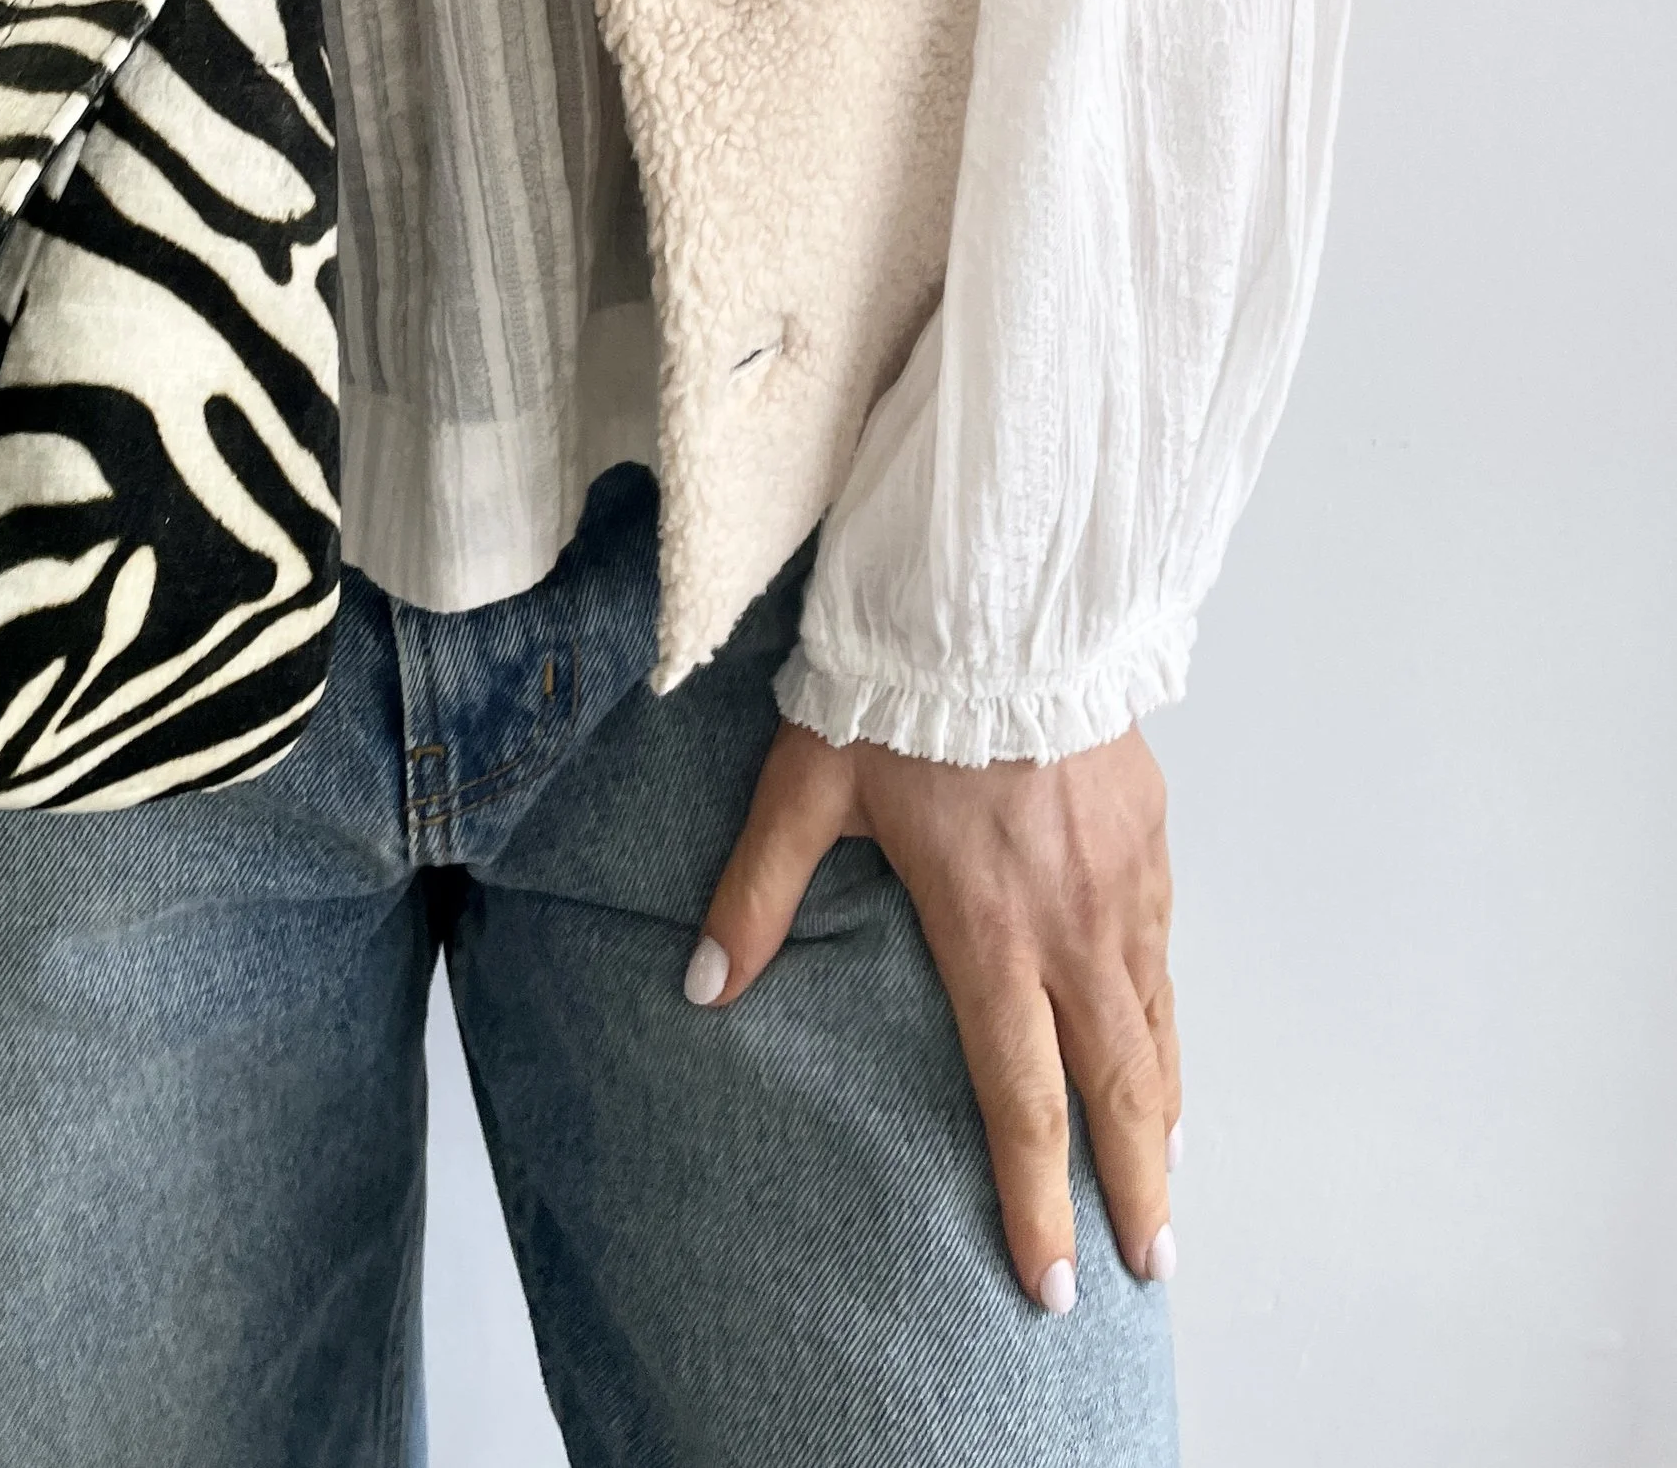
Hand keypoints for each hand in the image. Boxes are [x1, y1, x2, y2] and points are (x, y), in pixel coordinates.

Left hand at [690, 721, 1177, 1311]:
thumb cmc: (899, 686)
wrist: (999, 594)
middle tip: (1149, 1264)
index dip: (1038, 1199)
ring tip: (1164, 1179)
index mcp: (988, 928)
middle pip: (1117, 1086)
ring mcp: (1121, 880)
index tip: (1053, 1280)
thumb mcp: (808, 782)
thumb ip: (757, 891)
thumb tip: (702, 985)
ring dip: (1163, 1111)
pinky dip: (1172, 1022)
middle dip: (1134, 1186)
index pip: (1021, 1097)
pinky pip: (1168, 953)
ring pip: (1156, 1024)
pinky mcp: (1148, 833)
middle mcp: (1070, 923)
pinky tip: (1166, 1049)